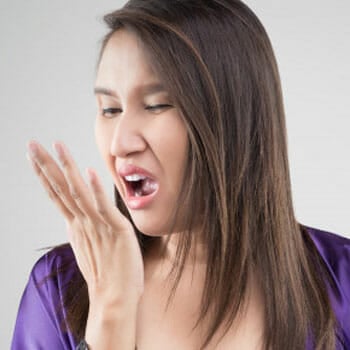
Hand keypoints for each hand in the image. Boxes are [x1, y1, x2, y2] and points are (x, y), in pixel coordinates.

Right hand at [26, 140, 143, 306]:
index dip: (46, 174)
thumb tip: (75, 215)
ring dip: (68, 169)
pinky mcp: (117, 230)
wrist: (115, 299)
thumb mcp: (89, 244)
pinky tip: (89, 173)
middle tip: (32, 144)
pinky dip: (96, 191)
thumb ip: (82, 227)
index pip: (57, 194)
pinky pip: (104, 208)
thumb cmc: (105, 272)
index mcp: (77, 224)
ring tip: (58, 147)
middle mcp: (83, 222)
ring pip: (79, 193)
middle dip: (47, 165)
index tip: (36, 155)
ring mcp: (98, 226)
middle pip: (61, 189)